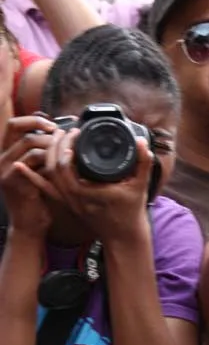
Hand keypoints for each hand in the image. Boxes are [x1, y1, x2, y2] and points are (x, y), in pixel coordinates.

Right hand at [0, 115, 61, 235]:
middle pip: (19, 129)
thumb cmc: (39, 198)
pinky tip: (63, 162)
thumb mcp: (40, 170)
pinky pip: (33, 161)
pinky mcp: (12, 180)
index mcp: (7, 154)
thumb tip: (61, 134)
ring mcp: (4, 169)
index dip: (35, 119)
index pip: (14, 125)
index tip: (54, 124)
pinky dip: (50, 159)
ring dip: (51, 143)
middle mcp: (1, 159)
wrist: (30, 225)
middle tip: (63, 134)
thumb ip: (44, 154)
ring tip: (66, 149)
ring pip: (29, 144)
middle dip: (44, 128)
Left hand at [43, 128, 154, 242]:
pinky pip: (47, 188)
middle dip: (56, 146)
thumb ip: (143, 163)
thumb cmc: (131, 213)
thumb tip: (143, 142)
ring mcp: (69, 202)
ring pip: (49, 176)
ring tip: (55, 139)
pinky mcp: (67, 203)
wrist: (123, 237)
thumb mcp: (140, 186)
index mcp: (89, 193)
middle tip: (64, 131)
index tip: (75, 133)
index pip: (67, 166)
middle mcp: (74, 198)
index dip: (66, 147)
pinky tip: (24, 166)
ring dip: (48, 156)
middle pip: (54, 168)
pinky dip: (35, 176)